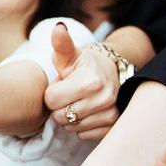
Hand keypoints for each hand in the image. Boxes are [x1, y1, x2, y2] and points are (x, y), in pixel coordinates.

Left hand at [43, 25, 118, 141]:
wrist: (113, 72)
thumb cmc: (86, 64)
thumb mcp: (72, 53)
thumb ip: (61, 44)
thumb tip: (58, 28)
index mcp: (90, 80)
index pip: (51, 100)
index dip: (52, 93)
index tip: (61, 85)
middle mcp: (104, 99)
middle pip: (60, 117)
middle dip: (59, 106)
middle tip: (69, 94)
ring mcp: (111, 115)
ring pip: (72, 128)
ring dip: (70, 118)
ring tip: (78, 102)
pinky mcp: (112, 126)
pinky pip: (84, 136)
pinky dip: (81, 127)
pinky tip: (87, 112)